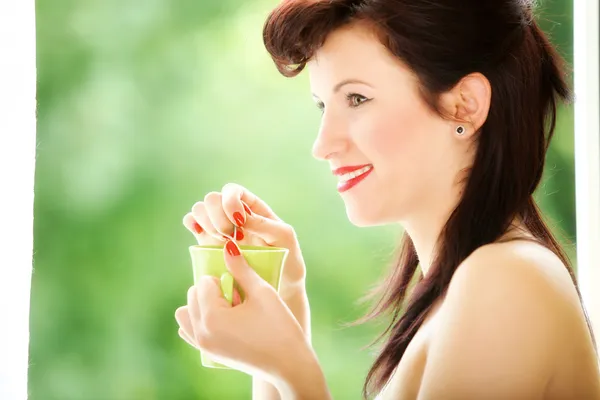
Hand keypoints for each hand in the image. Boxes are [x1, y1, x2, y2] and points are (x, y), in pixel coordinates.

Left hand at [175, 239, 311, 384]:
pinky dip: (200, 320)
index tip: (242, 292)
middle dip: (214, 292)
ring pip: (187, 312)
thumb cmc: (279, 326)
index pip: (204, 282)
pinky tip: (223, 321)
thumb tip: (227, 245)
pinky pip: (189, 330)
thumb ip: (241, 268)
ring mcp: (202, 345)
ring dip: (204, 304)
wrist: (289, 364)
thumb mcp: (261, 292)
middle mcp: (200, 332)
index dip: (225, 281)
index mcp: (211, 317)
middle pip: (193, 295)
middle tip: (240, 301)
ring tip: (230, 310)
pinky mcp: (208, 353)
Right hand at [182, 183, 306, 304]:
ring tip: (221, 241)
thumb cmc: (287, 259)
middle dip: (217, 216)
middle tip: (229, 235)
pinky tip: (203, 237)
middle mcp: (232, 214)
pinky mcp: (208, 243)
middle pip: (212, 199)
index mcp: (252, 207)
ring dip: (206, 223)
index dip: (230, 201)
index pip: (232, 191)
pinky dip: (192, 224)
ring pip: (199, 209)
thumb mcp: (284, 238)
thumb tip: (239, 218)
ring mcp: (219, 227)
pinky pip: (191, 222)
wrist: (280, 287)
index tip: (239, 222)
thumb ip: (264, 224)